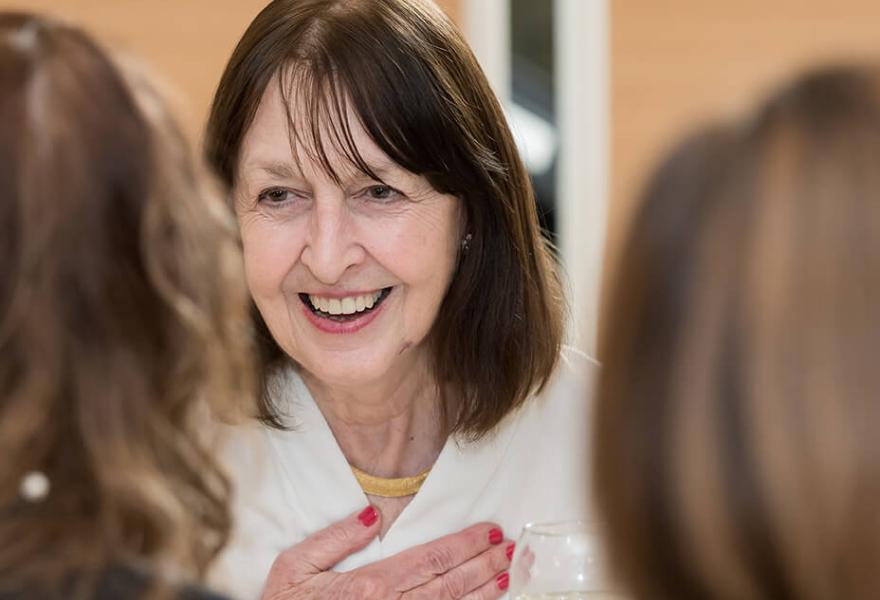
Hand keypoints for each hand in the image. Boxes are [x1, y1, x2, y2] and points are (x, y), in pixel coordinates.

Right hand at [262, 506, 513, 598]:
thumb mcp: (294, 566)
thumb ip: (334, 539)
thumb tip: (372, 513)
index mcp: (368, 586)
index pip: (430, 559)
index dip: (466, 545)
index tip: (491, 532)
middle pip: (449, 585)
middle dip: (484, 565)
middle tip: (512, 550)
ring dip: (482, 593)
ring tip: (508, 576)